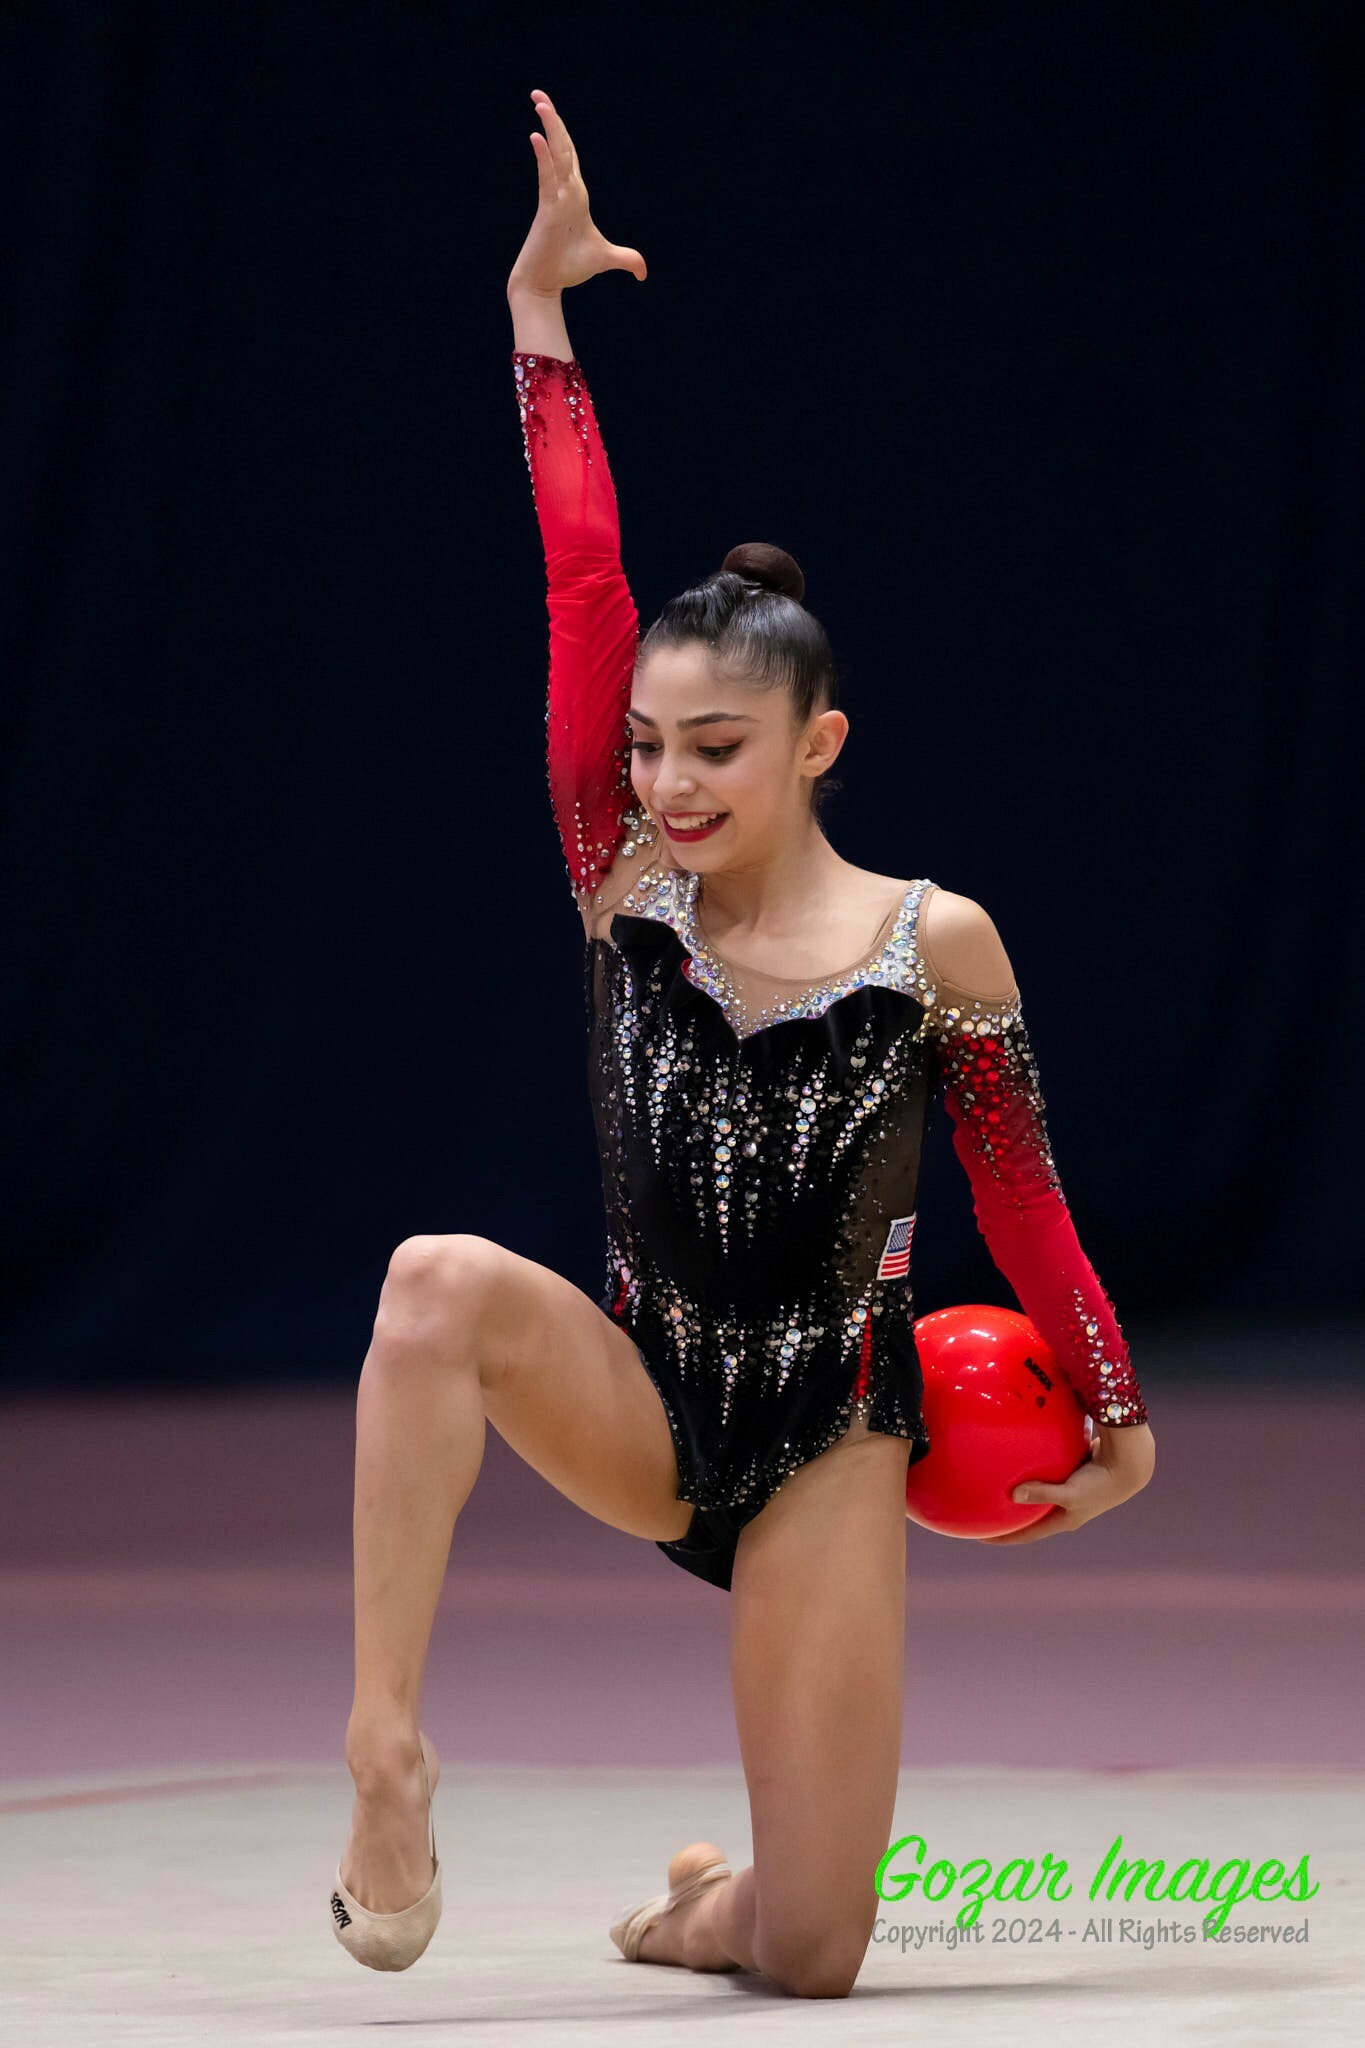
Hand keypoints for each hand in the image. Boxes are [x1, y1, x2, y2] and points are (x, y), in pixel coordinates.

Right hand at [507, 89, 646, 297]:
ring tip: (539, 101)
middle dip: (553, 119)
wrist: (546, 284)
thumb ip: (627, 259)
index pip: (570, 156)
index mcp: (576, 194)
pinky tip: (536, 137)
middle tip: (538, 94)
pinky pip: (546, 177)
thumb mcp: (605, 258)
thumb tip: (644, 272)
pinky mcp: (548, 208)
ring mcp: (556, 197)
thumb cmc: (570, 267)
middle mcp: (565, 190)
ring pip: (554, 154)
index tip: (551, 111)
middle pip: (561, 146)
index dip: (562, 133)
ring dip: (549, 126)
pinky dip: (543, 157)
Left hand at [978, 1420, 1155, 1544]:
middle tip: (983, 1511)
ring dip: (1022, 1491)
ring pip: (1039, 1494)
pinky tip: (1019, 1454)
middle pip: (1031, 1517)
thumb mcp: (1069, 1492)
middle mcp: (1066, 1509)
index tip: (980, 1538)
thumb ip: (1041, 1492)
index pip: (1028, 1534)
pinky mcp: (1074, 1474)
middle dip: (1009, 1516)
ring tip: (996, 1482)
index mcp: (1063, 1520)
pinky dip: (1034, 1469)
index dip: (1004, 1538)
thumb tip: (1013, 1494)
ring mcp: (1070, 1492)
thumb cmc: (1100, 1482)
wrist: (1129, 1464)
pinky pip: (1048, 1474)